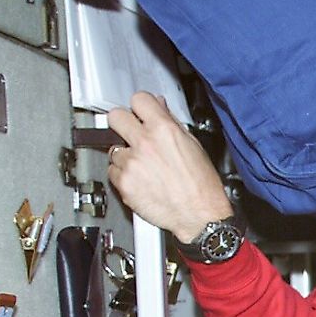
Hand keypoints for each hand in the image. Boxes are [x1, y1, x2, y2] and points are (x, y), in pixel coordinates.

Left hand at [105, 92, 234, 244]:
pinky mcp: (124, 183)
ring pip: (113, 148)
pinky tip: (140, 181)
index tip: (140, 113)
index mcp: (165, 130)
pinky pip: (113, 172)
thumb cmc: (202, 187)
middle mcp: (146, 143)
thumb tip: (160, 108)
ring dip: (125, 156)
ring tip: (144, 167)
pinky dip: (124, 176)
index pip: (139, 99)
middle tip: (130, 133)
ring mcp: (132, 163)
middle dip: (122, 124)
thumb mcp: (194, 147)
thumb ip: (172, 124)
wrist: (200, 217)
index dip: (140, 107)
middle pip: (115, 116)